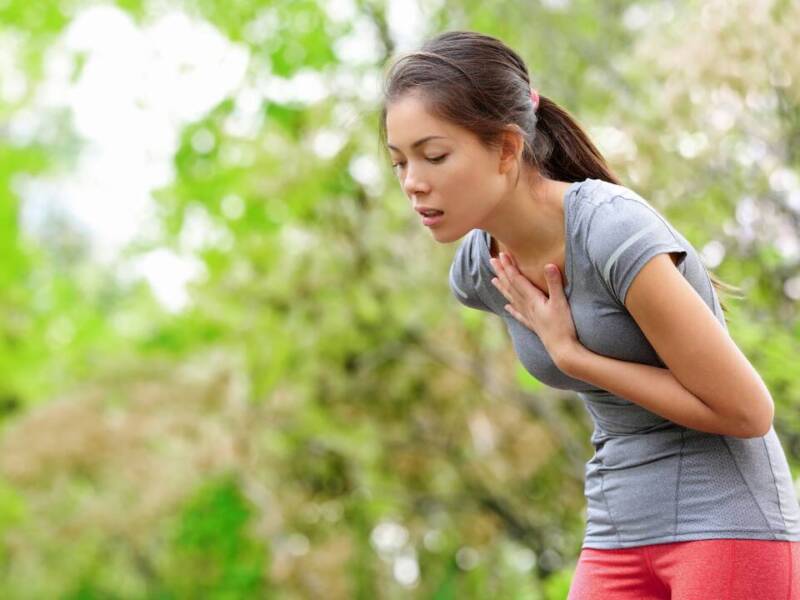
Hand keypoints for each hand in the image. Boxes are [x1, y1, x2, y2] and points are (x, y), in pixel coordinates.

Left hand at [490, 252, 580, 368]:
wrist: (562, 350)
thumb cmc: (563, 326)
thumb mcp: (561, 302)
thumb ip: (554, 283)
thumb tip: (549, 264)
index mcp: (532, 299)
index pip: (517, 279)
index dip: (509, 266)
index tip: (502, 255)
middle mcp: (527, 307)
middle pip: (511, 287)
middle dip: (502, 272)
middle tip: (492, 260)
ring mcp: (529, 316)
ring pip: (512, 299)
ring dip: (503, 288)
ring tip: (493, 279)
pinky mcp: (534, 325)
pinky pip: (518, 315)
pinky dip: (512, 309)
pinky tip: (506, 308)